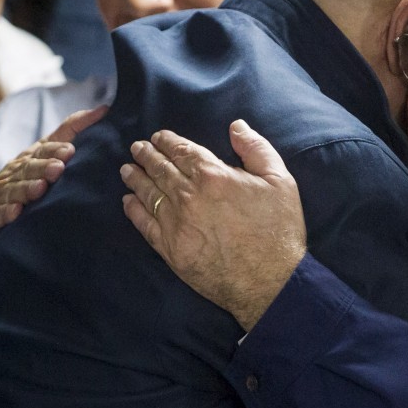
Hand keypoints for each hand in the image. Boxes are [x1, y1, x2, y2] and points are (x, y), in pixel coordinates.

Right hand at [0, 106, 106, 263]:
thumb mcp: (45, 154)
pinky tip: (15, 213)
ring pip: (13, 190)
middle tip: (59, 168)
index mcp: (29, 159)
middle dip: (43, 167)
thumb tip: (102, 109)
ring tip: (40, 188)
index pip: (42, 151)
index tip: (70, 151)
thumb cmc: (23, 179)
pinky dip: (5, 213)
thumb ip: (70, 132)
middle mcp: (14, 174)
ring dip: (26, 189)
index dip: (54, 150)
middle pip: (28, 169)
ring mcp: (0, 194)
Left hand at [120, 120, 306, 329]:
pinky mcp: (170, 249)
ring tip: (127, 169)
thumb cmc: (278, 230)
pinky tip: (128, 202)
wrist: (269, 281)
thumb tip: (236, 127)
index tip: (157, 137)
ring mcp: (175, 223)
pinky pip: (144, 225)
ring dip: (136, 179)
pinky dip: (133, 211)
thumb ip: (256, 149)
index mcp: (213, 176)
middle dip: (147, 156)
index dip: (167, 141)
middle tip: (137, 148)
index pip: (182, 151)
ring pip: (148, 194)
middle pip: (160, 170)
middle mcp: (188, 196)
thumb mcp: (280, 181)